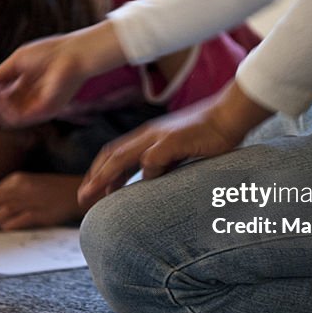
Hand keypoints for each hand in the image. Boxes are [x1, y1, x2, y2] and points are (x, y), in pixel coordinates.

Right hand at [0, 22, 125, 127]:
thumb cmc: (50, 52)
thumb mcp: (16, 62)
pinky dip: (4, 109)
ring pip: (8, 117)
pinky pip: (18, 118)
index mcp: (27, 88)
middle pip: (3, 111)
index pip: (2, 100)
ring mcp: (39, 108)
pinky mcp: (45, 112)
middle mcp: (32, 101)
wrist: (74, 53)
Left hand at [0, 173, 84, 230]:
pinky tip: (2, 230)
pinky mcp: (42, 213)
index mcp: (16, 180)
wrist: (74, 191)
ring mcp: (32, 201)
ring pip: (5, 211)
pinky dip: (11, 224)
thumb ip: (4, 195)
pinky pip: (23, 219)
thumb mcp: (25, 185)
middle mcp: (22, 189)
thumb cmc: (48, 190)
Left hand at [78, 82, 273, 208]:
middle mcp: (148, 134)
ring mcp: (159, 136)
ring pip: (122, 157)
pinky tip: (145, 186)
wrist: (230, 115)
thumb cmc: (209, 134)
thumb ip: (164, 163)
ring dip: (105, 177)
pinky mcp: (173, 140)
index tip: (91, 191)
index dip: (100, 171)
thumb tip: (150, 179)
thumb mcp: (179, 151)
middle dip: (94, 177)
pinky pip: (152, 159)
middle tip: (81, 198)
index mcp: (148, 136)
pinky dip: (145, 174)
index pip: (114, 152)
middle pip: (111, 155)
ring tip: (92, 195)